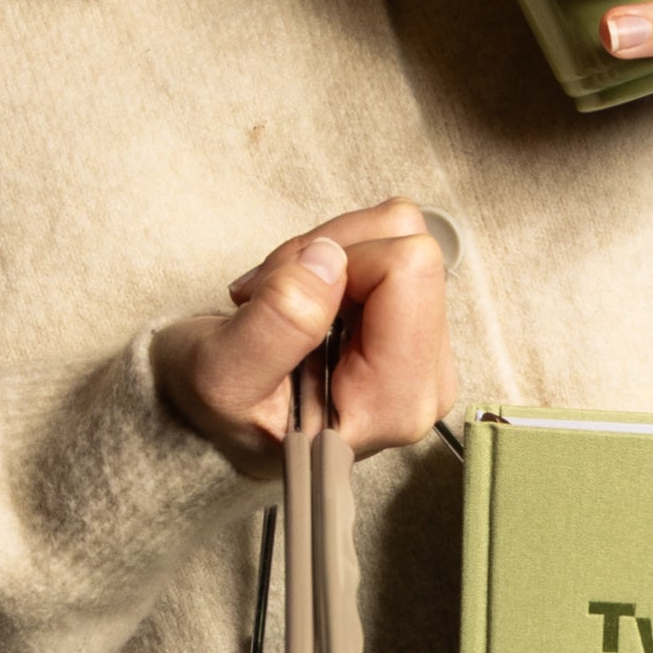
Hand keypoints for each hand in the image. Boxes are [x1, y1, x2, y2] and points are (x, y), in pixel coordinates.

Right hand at [152, 200, 456, 475]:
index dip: (336, 262)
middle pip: (408, 246)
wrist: (227, 417)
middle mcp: (429, 379)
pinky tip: (299, 294)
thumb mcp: (222, 377)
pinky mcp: (421, 323)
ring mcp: (429, 350)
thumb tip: (329, 260)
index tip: (280, 294)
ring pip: (398, 234)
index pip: (407, 270)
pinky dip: (336, 257)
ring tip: (278, 297)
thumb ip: (276, 325)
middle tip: (272, 294)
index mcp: (395, 403)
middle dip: (329, 254)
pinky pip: (390, 243)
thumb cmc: (224, 410)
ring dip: (327, 253)